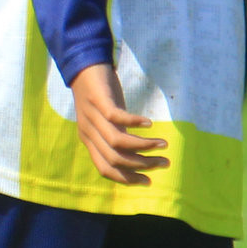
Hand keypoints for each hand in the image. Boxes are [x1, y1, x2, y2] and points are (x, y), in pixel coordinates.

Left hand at [70, 62, 165, 185]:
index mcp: (89, 142)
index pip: (106, 169)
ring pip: (118, 142)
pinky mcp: (99, 101)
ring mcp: (92, 117)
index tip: (148, 180)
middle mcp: (88, 132)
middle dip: (142, 165)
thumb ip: (116, 137)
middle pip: (116, 159)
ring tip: (162, 144)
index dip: (127, 178)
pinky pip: (117, 117)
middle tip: (164, 162)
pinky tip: (149, 123)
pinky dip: (135, 122)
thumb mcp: (104, 122)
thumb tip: (138, 155)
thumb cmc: (98, 96)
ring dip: (144, 146)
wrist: (82, 66)